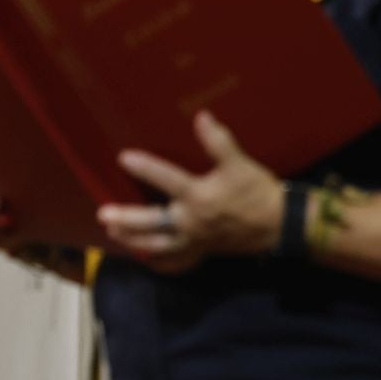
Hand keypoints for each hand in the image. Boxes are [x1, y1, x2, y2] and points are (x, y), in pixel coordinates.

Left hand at [98, 112, 281, 265]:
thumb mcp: (239, 163)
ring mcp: (194, 240)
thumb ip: (219, 141)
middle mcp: (190, 221)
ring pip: (157, 245)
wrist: (277, 225)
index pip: (165, 179)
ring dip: (133, 240)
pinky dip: (159, 263)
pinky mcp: (201, 251)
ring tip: (114, 235)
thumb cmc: (256, 192)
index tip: (123, 158)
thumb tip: (201, 116)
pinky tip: (147, 260)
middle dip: (125, 219)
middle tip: (103, 214)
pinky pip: (176, 262)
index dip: (144, 167)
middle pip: (151, 222)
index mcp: (198, 196)